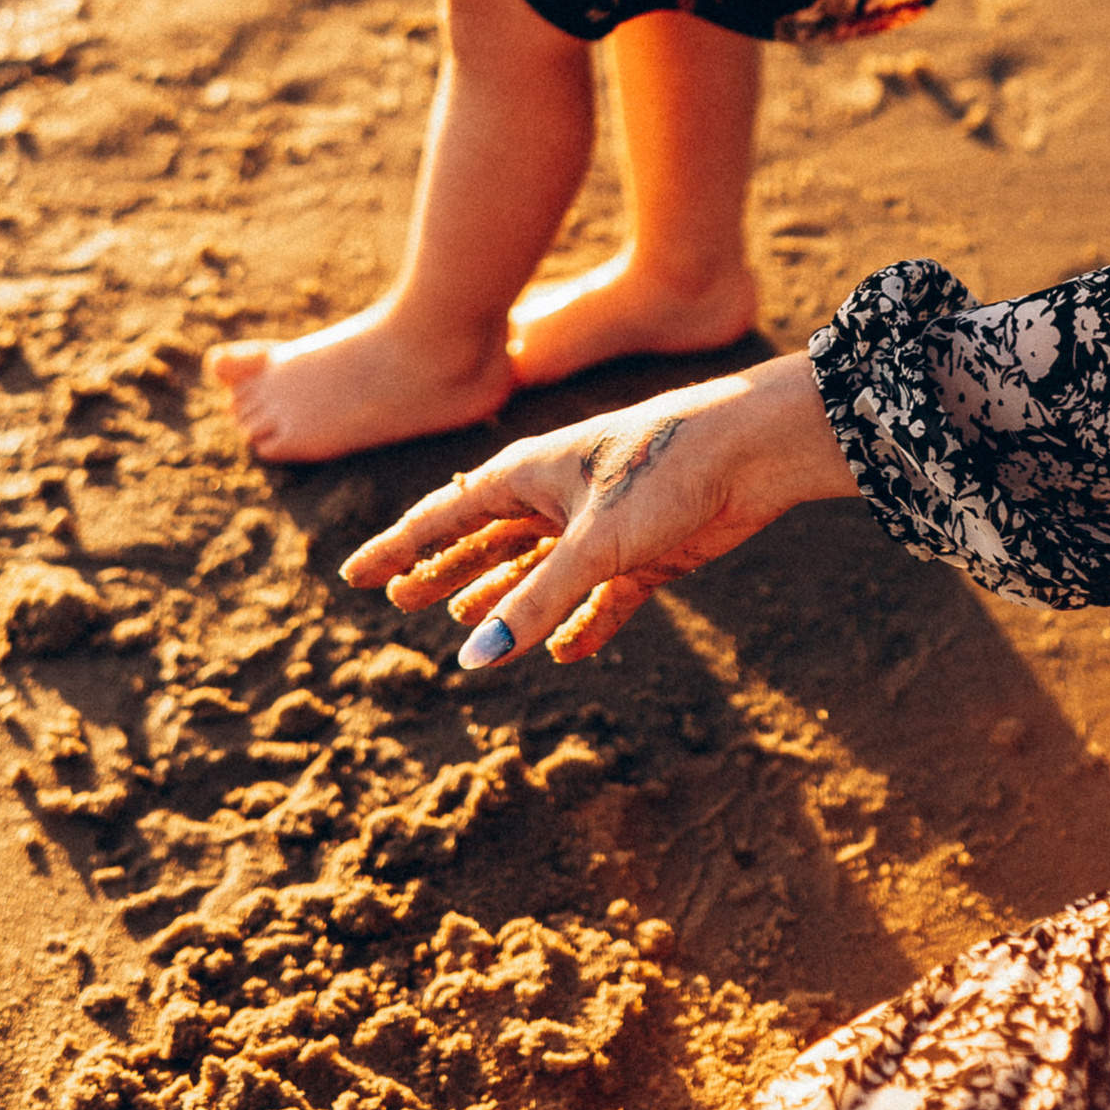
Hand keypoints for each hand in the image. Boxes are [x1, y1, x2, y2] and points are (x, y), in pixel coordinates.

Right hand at [341, 351, 858, 666]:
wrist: (756, 450)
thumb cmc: (668, 470)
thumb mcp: (595, 542)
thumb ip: (536, 602)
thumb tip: (475, 658)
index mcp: (530, 474)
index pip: (445, 516)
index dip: (399, 547)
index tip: (353, 574)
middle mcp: (559, 496)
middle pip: (485, 542)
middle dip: (443, 571)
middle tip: (399, 600)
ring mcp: (602, 524)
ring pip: (538, 570)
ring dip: (504, 599)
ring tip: (466, 625)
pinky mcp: (647, 551)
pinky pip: (601, 598)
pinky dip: (582, 624)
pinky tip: (568, 654)